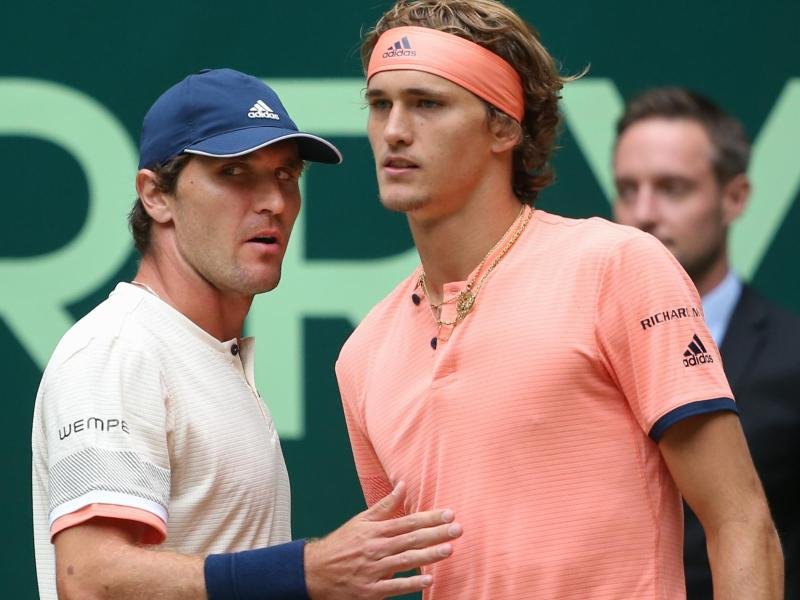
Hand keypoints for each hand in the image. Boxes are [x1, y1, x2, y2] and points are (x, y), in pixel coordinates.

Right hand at [304, 481, 461, 598]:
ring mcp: (373, 570)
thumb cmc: (343, 543)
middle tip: (457, 529)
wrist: (315, 571)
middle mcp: (376, 548)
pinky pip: (393, 587)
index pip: (407, 522)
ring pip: (405, 561)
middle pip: (410, 539)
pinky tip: (429, 579)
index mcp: (375, 530)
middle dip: (436, 534)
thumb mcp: (361, 520)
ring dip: (428, 556)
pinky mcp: (370, 590)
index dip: (429, 517)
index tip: (449, 514)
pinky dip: (411, 584)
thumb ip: (385, 505)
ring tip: (448, 550)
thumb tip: (402, 485)